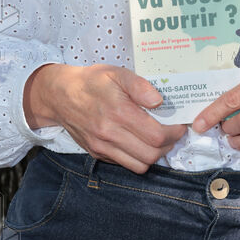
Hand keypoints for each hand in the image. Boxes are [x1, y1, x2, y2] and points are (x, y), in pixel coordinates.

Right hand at [24, 63, 187, 173]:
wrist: (60, 95)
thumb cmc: (91, 81)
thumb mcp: (116, 73)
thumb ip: (139, 86)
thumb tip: (159, 101)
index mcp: (118, 112)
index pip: (156, 135)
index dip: (174, 133)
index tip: (179, 125)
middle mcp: (109, 134)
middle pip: (151, 154)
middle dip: (168, 146)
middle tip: (172, 133)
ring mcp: (102, 147)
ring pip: (139, 165)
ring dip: (154, 155)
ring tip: (158, 140)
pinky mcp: (97, 154)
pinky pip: (125, 164)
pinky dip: (137, 157)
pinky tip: (139, 142)